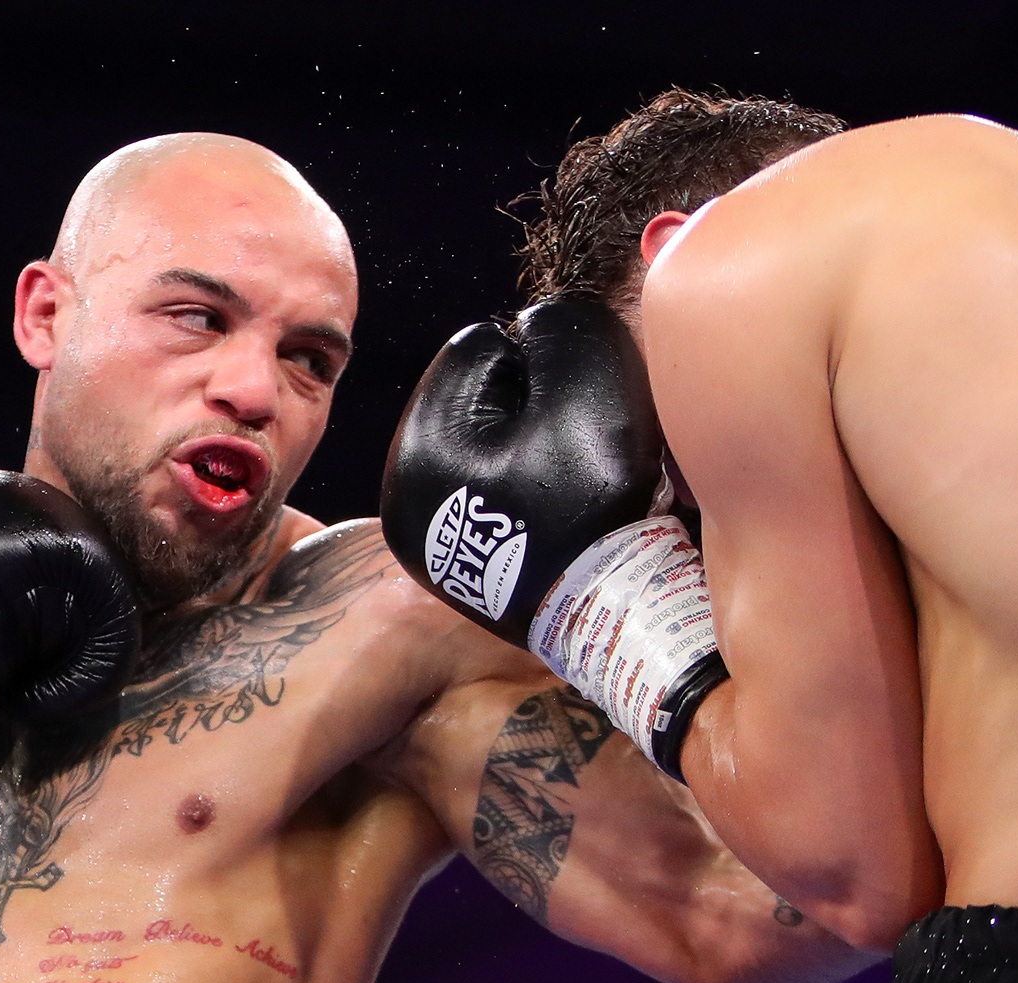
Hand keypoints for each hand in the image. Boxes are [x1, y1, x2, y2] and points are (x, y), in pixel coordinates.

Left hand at [381, 297, 726, 778]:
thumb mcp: (586, 391)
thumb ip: (561, 332)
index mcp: (419, 445)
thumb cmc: (597, 507)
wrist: (613, 623)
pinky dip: (532, 495)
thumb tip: (538, 324)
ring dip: (536, 450)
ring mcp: (428, 541)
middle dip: (535, 406)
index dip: (546, 362)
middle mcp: (404, 495)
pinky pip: (497, 499)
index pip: (482, 347)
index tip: (580, 408)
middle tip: (580, 450)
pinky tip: (563, 520)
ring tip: (575, 488)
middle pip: (481, 401)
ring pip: (490, 450)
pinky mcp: (459, 572)